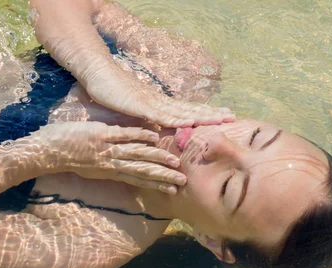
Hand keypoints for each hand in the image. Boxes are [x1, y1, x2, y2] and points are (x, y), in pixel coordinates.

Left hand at [32, 122, 185, 193]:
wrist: (43, 153)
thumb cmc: (63, 158)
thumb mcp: (88, 167)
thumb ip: (106, 166)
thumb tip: (120, 166)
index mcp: (109, 171)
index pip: (138, 179)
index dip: (157, 184)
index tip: (173, 189)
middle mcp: (111, 164)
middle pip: (142, 171)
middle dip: (164, 176)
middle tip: (183, 181)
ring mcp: (106, 150)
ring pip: (137, 155)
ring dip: (157, 158)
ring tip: (175, 162)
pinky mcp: (99, 136)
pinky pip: (122, 135)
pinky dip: (138, 135)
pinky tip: (153, 136)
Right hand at [84, 63, 234, 127]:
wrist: (99, 75)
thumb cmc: (115, 93)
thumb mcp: (136, 109)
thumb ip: (148, 118)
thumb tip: (160, 129)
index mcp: (161, 105)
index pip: (188, 110)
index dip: (206, 113)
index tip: (224, 116)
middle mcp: (161, 103)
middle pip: (191, 109)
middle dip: (212, 113)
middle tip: (232, 117)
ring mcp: (152, 103)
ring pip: (182, 111)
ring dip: (201, 115)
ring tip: (220, 119)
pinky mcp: (141, 106)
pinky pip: (161, 115)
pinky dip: (176, 119)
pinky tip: (189, 121)